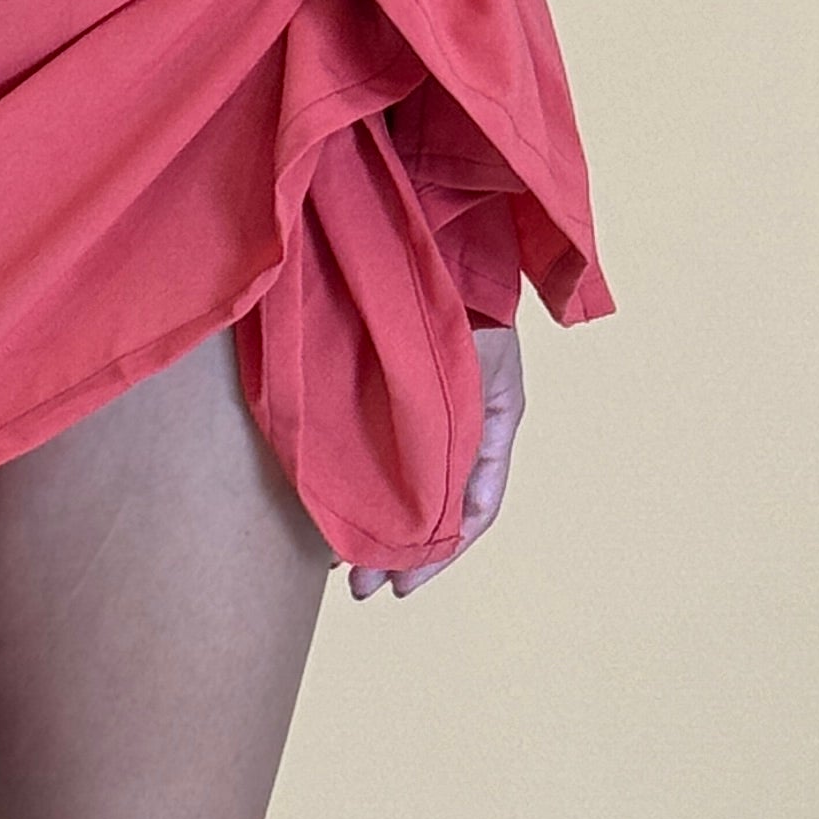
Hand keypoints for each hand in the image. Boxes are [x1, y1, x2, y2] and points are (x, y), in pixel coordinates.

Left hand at [349, 321, 522, 600]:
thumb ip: (477, 450)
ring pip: (396, 480)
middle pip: (425, 504)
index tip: (401, 588)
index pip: (469, 512)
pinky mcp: (367, 382)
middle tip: (357, 588)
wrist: (432, 230)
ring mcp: (411, 404)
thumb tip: (460, 523)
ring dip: (373, 522)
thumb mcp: (489, 383)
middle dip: (396, 551)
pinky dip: (356, 480)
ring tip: (337, 560)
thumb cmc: (465, 300)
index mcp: (489, 424)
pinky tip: (328, 503)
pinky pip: (365, 445)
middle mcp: (449, 421)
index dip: (438, 554)